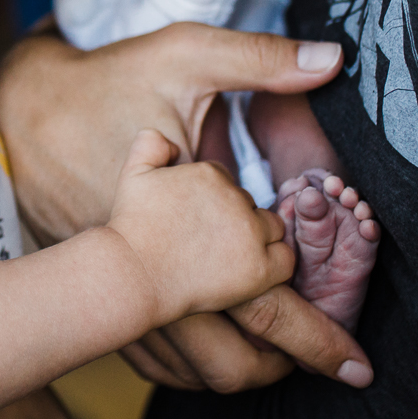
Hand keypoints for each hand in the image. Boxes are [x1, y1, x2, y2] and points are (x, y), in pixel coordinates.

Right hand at [0, 23, 370, 387]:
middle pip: (227, 359)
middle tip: (329, 373)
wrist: (24, 105)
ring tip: (279, 367)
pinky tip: (212, 350)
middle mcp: (155, 266)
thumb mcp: (186, 56)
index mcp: (192, 223)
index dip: (317, 336)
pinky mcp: (98, 280)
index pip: (267, 301)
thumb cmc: (107, 80)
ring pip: (186, 365)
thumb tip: (336, 60)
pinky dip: (186, 364)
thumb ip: (260, 61)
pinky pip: (148, 352)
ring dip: (236, 370)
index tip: (357, 365)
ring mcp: (122, 280)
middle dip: (283, 370)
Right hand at [105, 131, 293, 322]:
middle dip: (234, 219)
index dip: (211, 201)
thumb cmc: (131, 228)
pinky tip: (250, 272)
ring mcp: (250, 233)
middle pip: (249, 203)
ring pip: (272, 227)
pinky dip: (273, 264)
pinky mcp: (260, 268)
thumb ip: (151, 143)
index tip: (195, 222)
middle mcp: (235, 198)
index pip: (226, 181)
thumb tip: (175, 145)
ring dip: (257, 238)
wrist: (133, 275)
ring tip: (230, 257)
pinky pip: (285, 260)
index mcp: (210, 174)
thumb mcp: (133, 173)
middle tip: (208, 243)